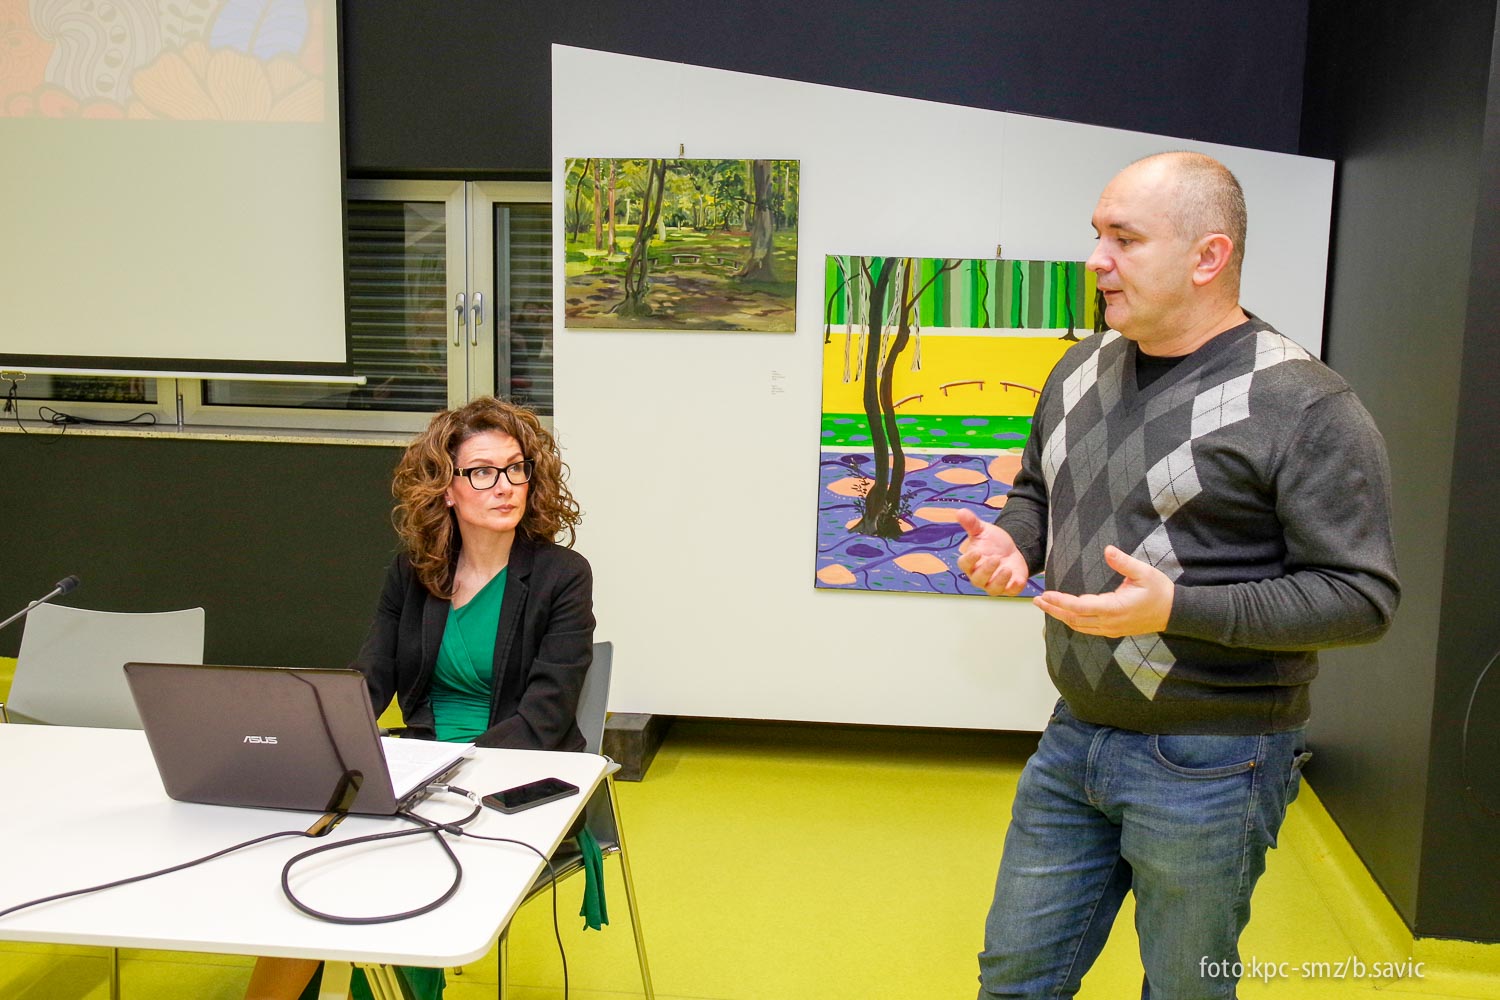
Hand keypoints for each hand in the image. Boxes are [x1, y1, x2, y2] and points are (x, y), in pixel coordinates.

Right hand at [956, 509, 1030, 595]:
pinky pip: (1009, 592)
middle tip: (995, 559)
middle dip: (986, 570)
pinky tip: (1018, 579)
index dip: (969, 560)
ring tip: (1007, 569)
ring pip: (992, 589)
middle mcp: (979, 576)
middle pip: (978, 579)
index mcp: (970, 562)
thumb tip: (960, 512)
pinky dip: (1014, 587)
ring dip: (999, 580)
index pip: (964, 564)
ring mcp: (993, 583)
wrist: (1010, 550)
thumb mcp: (983, 530)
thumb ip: (971, 523)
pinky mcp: (1008, 588)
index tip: (977, 552)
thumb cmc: (992, 542)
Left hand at [1033, 545, 1173, 636]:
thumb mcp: (1144, 572)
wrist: (1174, 613)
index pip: (1081, 607)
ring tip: (1045, 606)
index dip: (1061, 602)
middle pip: (1074, 619)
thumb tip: (1107, 549)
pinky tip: (1064, 614)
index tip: (1046, 594)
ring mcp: (1110, 629)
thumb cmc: (1159, 591)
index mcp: (1115, 608)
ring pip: (1079, 626)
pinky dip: (1072, 621)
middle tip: (1036, 600)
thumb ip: (1123, 562)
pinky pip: (1086, 629)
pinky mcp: (1112, 631)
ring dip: (1060, 616)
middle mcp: (1109, 622)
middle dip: (1054, 609)